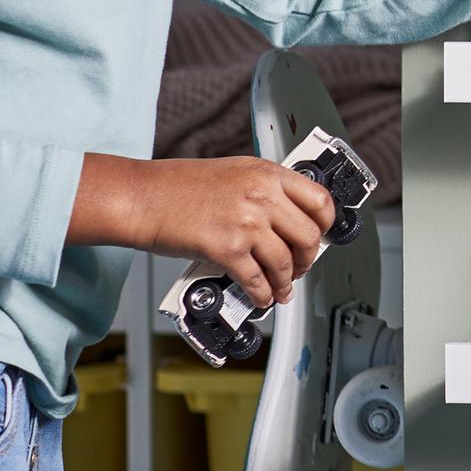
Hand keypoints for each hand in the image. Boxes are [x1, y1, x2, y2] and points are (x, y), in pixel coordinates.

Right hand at [68, 153, 335, 308]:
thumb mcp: (235, 173)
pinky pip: (258, 280)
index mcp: (268, 173)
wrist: (145, 197)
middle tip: (301, 267)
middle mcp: (263, 195)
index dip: (325, 225)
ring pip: (286, 262)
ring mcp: (247, 222)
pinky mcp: (228, 248)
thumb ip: (265, 190)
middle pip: (309, 235)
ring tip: (281, 289)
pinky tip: (262, 297)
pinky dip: (264, 294)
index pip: (320, 199)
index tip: (322, 236)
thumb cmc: (180, 186)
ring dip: (286, 282)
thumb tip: (288, 219)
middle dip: (309, 259)